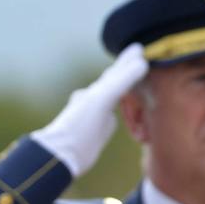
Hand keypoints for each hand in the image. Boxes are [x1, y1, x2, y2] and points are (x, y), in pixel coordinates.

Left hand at [31, 44, 147, 176]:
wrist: (61, 155)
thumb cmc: (79, 126)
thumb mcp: (102, 99)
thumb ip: (122, 80)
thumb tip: (143, 62)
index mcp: (97, 90)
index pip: (117, 71)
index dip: (128, 60)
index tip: (138, 48)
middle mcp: (96, 99)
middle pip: (114, 81)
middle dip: (125, 71)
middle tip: (139, 60)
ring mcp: (97, 115)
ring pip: (114, 96)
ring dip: (124, 89)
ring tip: (134, 82)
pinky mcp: (99, 131)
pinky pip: (115, 114)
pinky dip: (122, 109)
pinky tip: (123, 112)